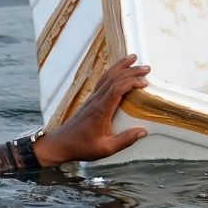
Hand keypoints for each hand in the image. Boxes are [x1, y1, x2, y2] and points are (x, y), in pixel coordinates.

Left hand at [33, 54, 149, 165]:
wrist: (60, 144)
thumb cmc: (81, 146)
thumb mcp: (106, 149)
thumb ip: (125, 140)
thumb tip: (143, 132)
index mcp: (101, 110)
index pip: (117, 89)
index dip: (131, 82)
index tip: (144, 83)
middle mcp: (96, 100)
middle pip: (114, 78)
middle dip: (131, 71)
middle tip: (146, 68)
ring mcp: (92, 98)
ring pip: (107, 76)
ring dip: (121, 66)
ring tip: (133, 58)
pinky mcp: (91, 99)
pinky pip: (103, 80)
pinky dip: (113, 71)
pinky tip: (118, 70)